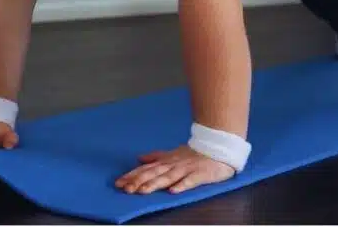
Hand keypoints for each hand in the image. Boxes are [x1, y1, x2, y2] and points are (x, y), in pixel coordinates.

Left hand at [115, 145, 235, 194]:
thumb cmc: (195, 153)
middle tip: (125, 189)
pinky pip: (190, 181)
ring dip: (155, 184)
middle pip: (154, 173)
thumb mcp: (173, 153)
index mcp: (167, 161)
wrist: (218, 147)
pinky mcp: (200, 174)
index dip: (132, 176)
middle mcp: (174, 165)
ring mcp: (187, 169)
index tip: (119, 183)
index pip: (147, 169)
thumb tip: (139, 158)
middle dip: (139, 181)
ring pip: (169, 177)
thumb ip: (156, 157)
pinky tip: (173, 191)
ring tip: (142, 191)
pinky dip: (182, 185)